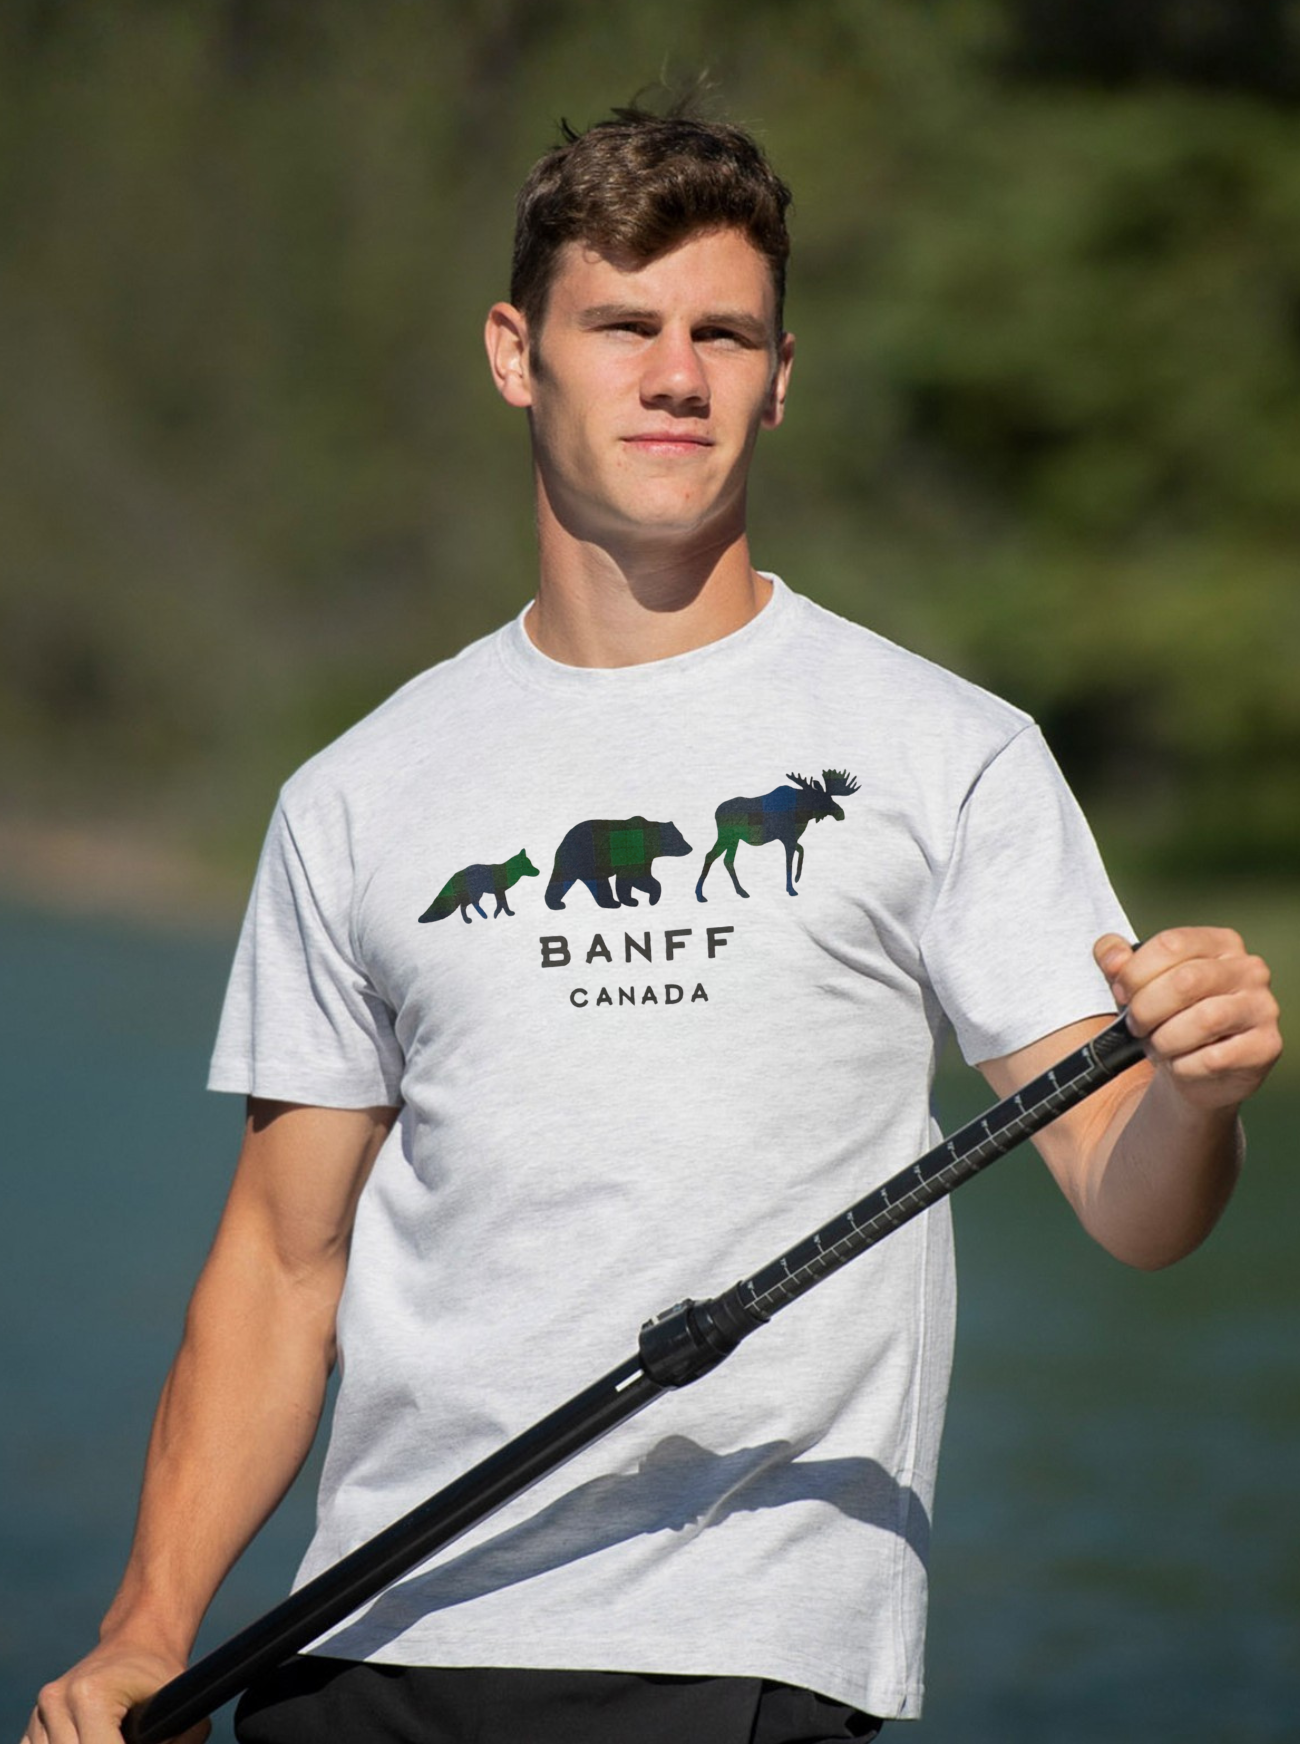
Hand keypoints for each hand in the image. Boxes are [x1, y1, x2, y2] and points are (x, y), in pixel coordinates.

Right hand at [22, 1640, 208, 1743]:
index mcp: (90, 1694)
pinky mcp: (34, 1724)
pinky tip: (90, 1738)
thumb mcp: (181, 1702)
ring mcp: (40, 1712)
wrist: (137, 1642)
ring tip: (113, 1734)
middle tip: (129, 1738)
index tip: (143, 1743)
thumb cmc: (160, 1674)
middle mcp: (56, 1701)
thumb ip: (182, 1739)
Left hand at [1094, 928, 1280, 1112]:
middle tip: (1136, 1026)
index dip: (1135, 972)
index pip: (1171, 944)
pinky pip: (1213, 1058)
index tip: (1122, 994)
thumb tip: (1112, 958)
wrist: (1197, 1071)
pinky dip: (1184, 1065)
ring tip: (1158, 1046)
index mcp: (1220, 943)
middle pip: (1185, 981)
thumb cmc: (1170, 1018)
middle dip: (1146, 1009)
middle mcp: (1249, 969)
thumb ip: (1118, 961)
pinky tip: (1182, 1063)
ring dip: (1165, 1040)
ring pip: (1203, 1020)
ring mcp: (1262, 1007)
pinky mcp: (1265, 1046)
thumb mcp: (1140, 984)